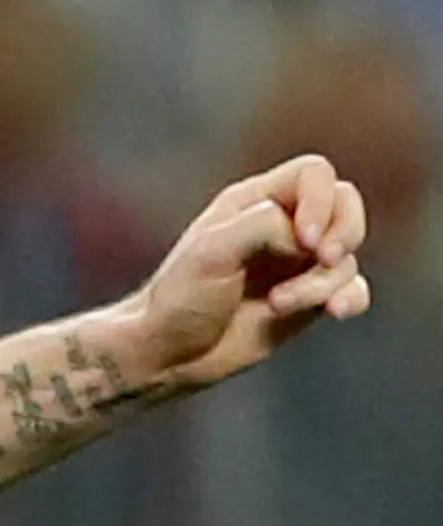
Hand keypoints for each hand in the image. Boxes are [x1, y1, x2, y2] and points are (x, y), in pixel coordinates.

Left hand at [117, 153, 370, 393]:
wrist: (173, 351)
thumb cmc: (181, 296)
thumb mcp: (212, 252)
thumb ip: (261, 227)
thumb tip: (304, 235)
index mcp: (252, 202)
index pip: (313, 174)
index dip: (321, 200)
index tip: (303, 240)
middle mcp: (280, 226)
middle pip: (344, 204)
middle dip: (346, 232)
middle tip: (322, 258)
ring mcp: (297, 263)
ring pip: (346, 255)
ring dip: (323, 283)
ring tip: (278, 304)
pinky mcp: (309, 299)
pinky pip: (352, 289)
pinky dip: (350, 299)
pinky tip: (333, 312)